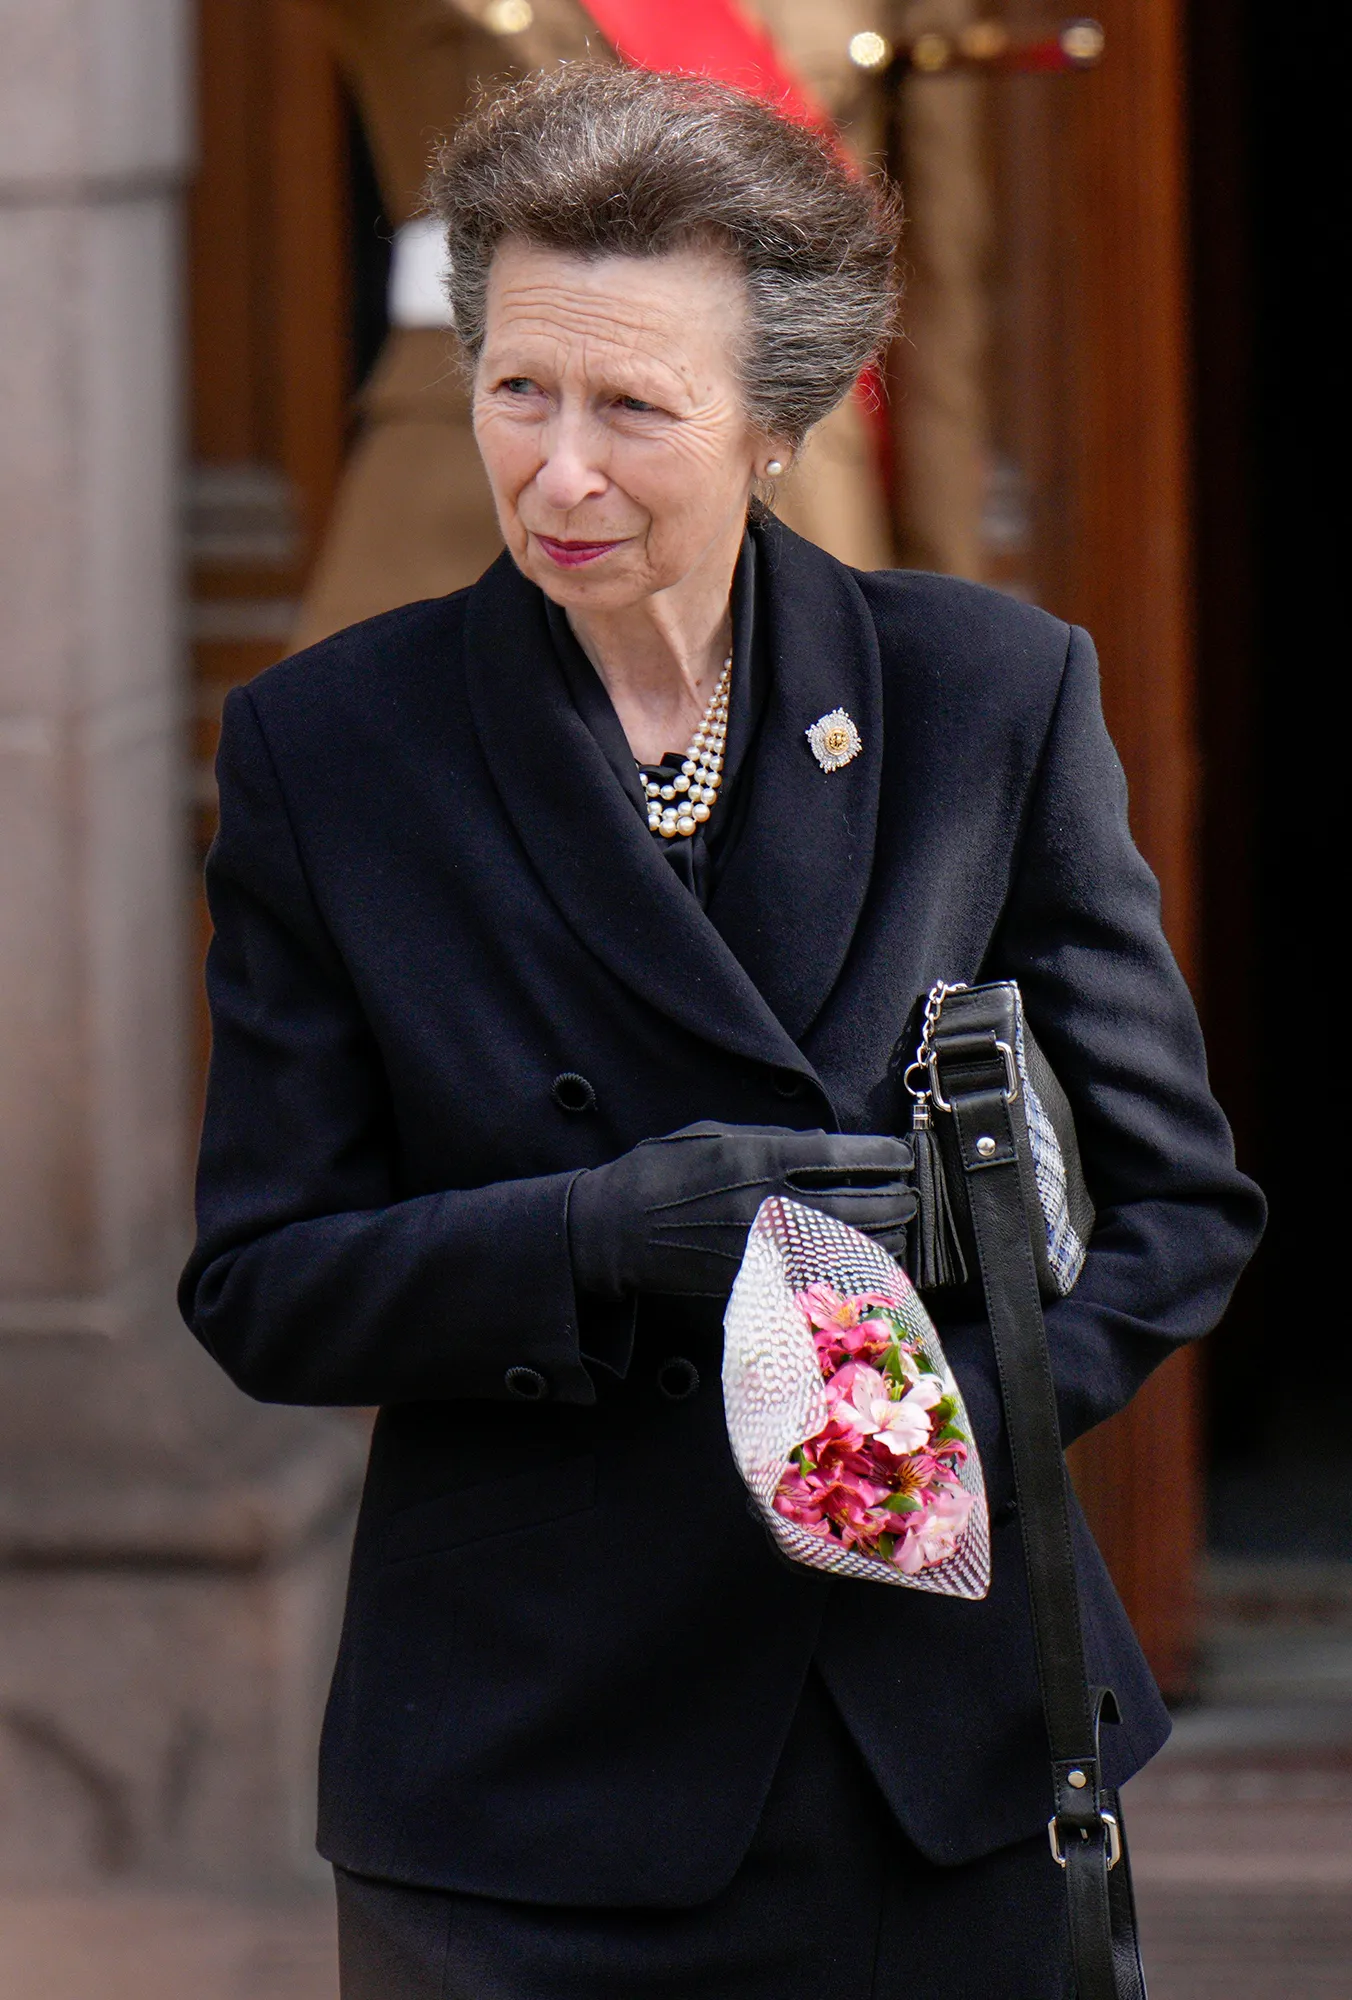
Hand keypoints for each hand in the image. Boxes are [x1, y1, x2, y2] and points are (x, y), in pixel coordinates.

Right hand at [567, 1121, 914, 1300]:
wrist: (611, 1230)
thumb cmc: (657, 1171)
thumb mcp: (710, 1134)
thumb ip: (769, 1137)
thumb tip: (819, 1141)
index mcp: (758, 1158)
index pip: (841, 1154)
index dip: (882, 1155)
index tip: (901, 1155)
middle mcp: (767, 1202)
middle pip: (856, 1202)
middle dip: (895, 1199)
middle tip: (913, 1196)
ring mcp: (764, 1246)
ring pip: (843, 1245)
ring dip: (883, 1237)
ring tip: (902, 1229)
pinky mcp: (754, 1279)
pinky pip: (817, 1275)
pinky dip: (848, 1269)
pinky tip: (867, 1263)